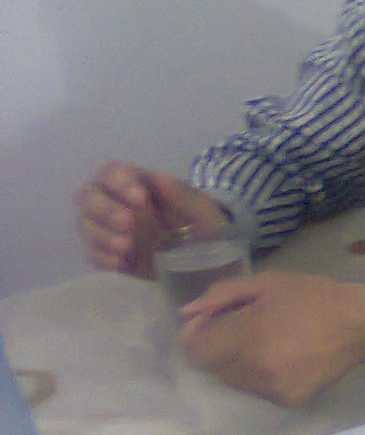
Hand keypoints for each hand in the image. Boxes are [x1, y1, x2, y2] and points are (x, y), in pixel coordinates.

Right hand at [75, 161, 228, 277]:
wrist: (208, 260)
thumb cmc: (204, 225)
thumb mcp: (203, 210)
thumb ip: (182, 194)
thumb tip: (159, 177)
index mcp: (136, 182)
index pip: (111, 171)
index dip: (119, 182)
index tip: (140, 198)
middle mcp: (114, 201)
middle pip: (87, 196)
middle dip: (104, 208)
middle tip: (128, 223)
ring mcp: (108, 229)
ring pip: (86, 225)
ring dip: (103, 235)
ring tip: (128, 246)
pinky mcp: (109, 254)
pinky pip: (92, 253)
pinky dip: (103, 257)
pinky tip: (121, 263)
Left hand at [177, 271, 364, 406]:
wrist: (361, 324)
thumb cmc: (313, 297)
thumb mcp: (267, 283)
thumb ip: (221, 295)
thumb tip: (187, 312)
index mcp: (245, 337)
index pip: (196, 350)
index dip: (197, 335)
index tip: (212, 321)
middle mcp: (253, 369)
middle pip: (214, 368)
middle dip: (219, 348)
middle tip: (242, 328)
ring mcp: (271, 389)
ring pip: (235, 381)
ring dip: (239, 363)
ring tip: (266, 342)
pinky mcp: (289, 400)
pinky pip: (260, 390)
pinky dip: (262, 375)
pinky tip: (283, 358)